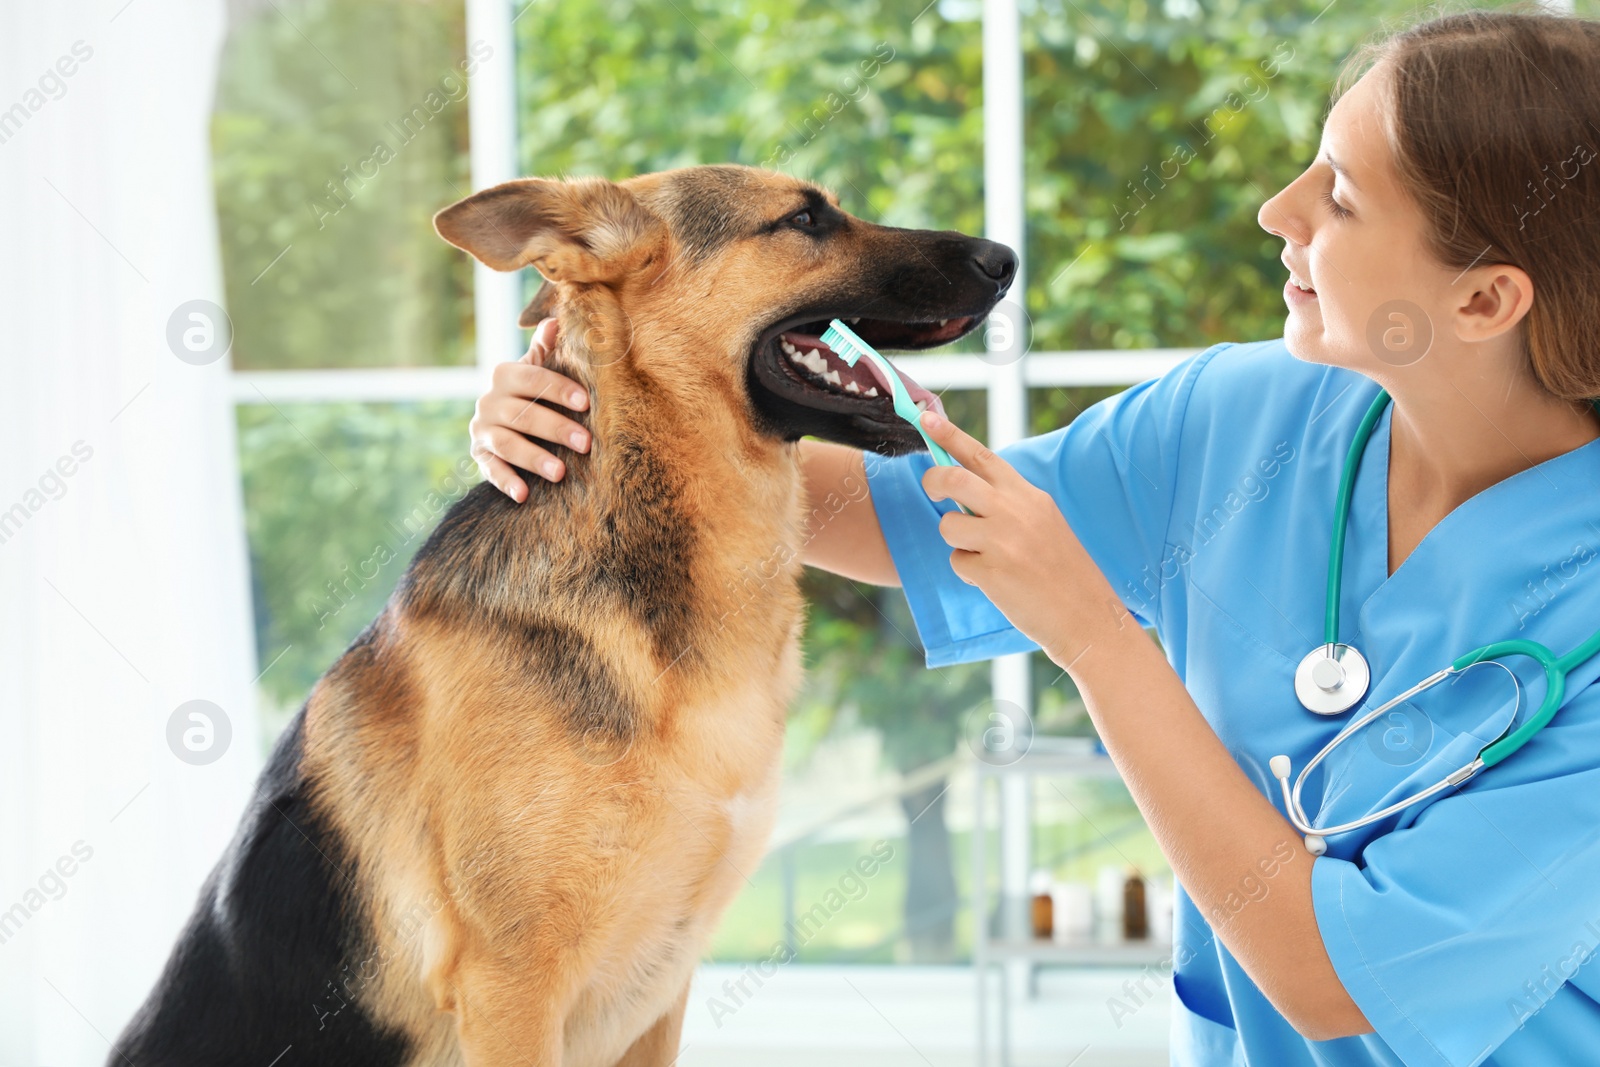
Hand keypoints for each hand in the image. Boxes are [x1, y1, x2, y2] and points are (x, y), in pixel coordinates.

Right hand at [469, 317, 590, 500]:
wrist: (500, 419)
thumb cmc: (532, 391)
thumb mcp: (537, 368)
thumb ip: (547, 348)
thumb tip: (557, 319)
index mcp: (505, 375)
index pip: (532, 378)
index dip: (559, 389)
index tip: (587, 402)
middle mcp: (489, 401)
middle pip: (522, 414)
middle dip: (555, 428)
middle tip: (587, 443)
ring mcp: (482, 430)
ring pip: (507, 443)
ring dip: (533, 458)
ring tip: (560, 473)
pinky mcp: (479, 456)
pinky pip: (490, 469)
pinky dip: (505, 481)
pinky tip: (524, 495)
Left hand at [917, 410, 1121, 666]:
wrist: (1088, 617)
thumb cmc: (1063, 571)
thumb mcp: (1044, 523)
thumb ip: (1009, 504)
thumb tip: (964, 489)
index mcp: (1029, 496)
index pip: (982, 456)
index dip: (950, 436)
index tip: (925, 418)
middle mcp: (1015, 511)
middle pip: (953, 479)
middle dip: (932, 482)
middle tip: (932, 492)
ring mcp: (1003, 541)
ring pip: (949, 525)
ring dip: (957, 541)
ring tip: (986, 556)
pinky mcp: (992, 572)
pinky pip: (958, 562)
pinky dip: (970, 572)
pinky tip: (997, 581)